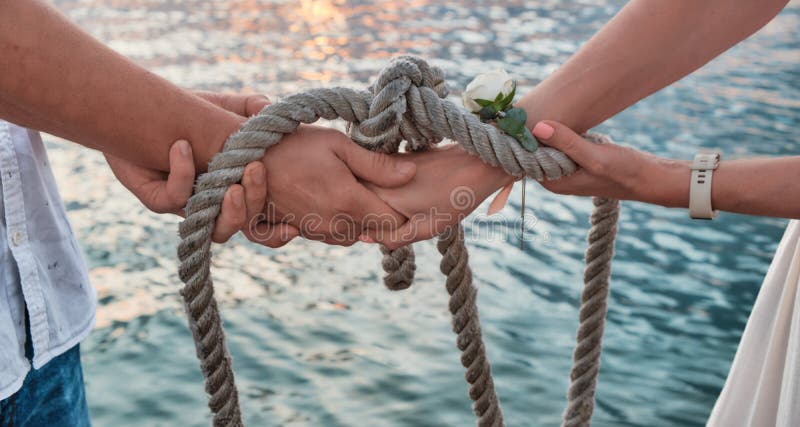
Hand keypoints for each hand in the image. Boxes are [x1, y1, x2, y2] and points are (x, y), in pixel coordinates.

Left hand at [105, 92, 298, 246]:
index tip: (294, 227)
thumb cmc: (186, 113)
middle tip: (253, 170)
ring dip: (230, 212)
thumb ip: (249, 107)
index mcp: (237, 188)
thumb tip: (269, 107)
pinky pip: (174, 199)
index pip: (263, 224)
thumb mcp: (223, 107)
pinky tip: (181, 146)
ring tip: (230, 186)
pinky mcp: (157, 199)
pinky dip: (182, 173)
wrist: (137, 110)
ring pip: (216, 230)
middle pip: (245, 226)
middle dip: (254, 202)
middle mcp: (216, 204)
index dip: (277, 233)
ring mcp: (188, 205)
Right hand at [259, 125, 417, 245]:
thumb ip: (376, 165)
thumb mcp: (339, 145)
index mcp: (348, 202)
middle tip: (375, 188)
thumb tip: (411, 174)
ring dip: (358, 221)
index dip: (401, 210)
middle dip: (379, 215)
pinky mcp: (300, 232)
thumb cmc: (296, 145)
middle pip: (372, 233)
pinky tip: (333, 200)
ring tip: (353, 192)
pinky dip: (338, 224)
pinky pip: (330, 237)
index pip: (391, 222)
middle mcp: (333, 224)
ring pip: (351, 237)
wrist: (249, 158)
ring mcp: (315, 231)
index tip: (398, 192)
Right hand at [357, 145, 513, 248]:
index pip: (356, 220)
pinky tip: (415, 194)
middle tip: (408, 218)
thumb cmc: (454, 197)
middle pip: (358, 204)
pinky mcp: (392, 158)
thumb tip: (364, 239)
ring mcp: (381, 165)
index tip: (395, 229)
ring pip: (367, 192)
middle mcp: (373, 176)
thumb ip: (392, 237)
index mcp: (378, 194)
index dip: (369, 231)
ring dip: (379, 203)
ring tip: (415, 205)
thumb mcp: (425, 228)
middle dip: (372, 216)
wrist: (476, 162)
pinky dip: (387, 191)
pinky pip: (378, 181)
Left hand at [530, 120, 681, 204]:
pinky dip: (561, 130)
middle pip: (534, 152)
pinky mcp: (577, 159)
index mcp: (554, 182)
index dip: (520, 140)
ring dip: (547, 129)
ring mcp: (567, 168)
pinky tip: (560, 117)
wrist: (649, 177)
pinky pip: (561, 142)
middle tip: (530, 108)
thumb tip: (538, 127)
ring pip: (548, 145)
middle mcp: (557, 177)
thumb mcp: (593, 156)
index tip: (517, 118)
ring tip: (544, 108)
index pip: (525, 160)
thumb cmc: (622, 171)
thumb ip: (567, 143)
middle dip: (533, 132)